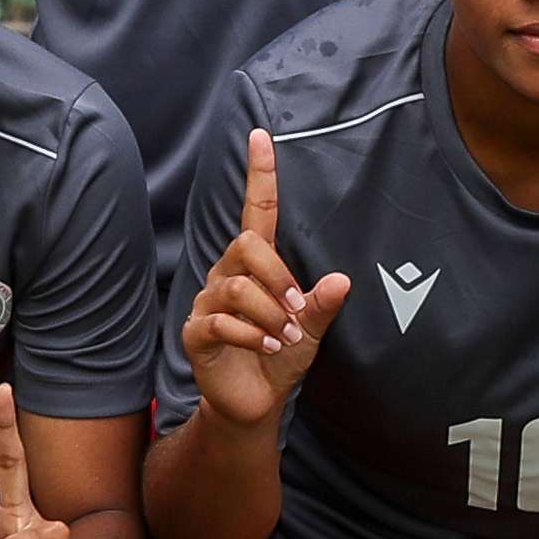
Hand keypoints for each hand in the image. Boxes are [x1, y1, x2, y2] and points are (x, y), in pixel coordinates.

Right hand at [181, 129, 350, 430]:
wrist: (254, 402)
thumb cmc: (281, 356)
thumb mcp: (311, 330)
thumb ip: (323, 305)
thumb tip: (342, 279)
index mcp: (256, 266)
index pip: (256, 210)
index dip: (260, 175)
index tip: (262, 136)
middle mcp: (227, 275)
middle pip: (246, 246)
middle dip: (278, 277)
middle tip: (296, 312)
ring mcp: (208, 303)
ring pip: (235, 287)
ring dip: (268, 313)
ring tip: (284, 338)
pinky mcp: (196, 333)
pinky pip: (219, 322)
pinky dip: (250, 336)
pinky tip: (267, 349)